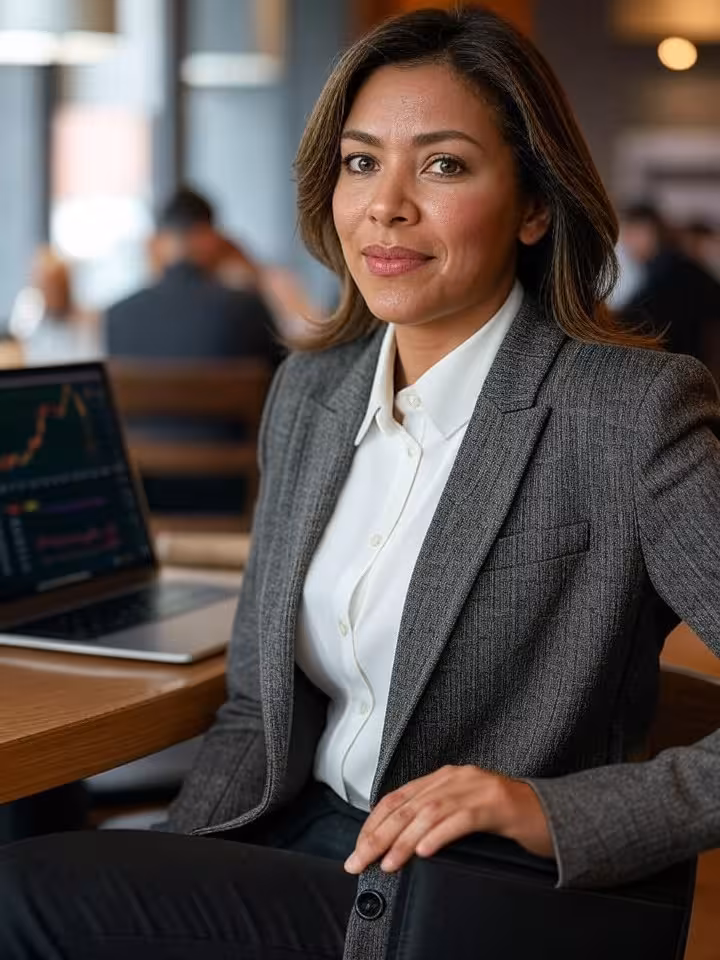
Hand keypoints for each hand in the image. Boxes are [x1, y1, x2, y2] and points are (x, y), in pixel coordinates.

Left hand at [344, 765, 554, 874]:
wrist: (553, 813)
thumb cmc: (507, 817)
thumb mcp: (464, 813)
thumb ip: (435, 819)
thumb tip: (398, 847)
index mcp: (445, 778)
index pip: (398, 797)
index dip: (374, 823)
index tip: (358, 848)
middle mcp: (456, 777)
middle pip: (408, 806)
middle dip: (379, 836)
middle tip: (359, 861)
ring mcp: (477, 788)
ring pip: (430, 813)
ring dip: (404, 840)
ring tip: (388, 862)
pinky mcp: (496, 804)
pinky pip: (462, 819)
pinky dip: (440, 835)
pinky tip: (426, 851)